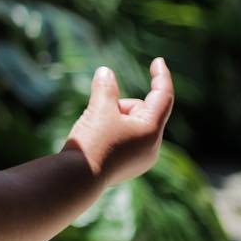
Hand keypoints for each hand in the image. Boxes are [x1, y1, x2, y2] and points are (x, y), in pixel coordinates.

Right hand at [61, 58, 173, 189]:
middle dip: (120, 105)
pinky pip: (125, 139)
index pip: (163, 97)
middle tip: (99, 113)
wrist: (77, 179)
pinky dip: (112, 132)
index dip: (160, 76)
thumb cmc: (92, 143)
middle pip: (141, 110)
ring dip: (114, 118)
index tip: (158, 61)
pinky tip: (96, 142)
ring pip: (131, 124)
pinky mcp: (128, 167)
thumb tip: (106, 72)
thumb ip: (105, 87)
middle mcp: (152, 147)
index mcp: (151, 132)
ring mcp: (141, 159)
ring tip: (94, 131)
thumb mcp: (99, 109)